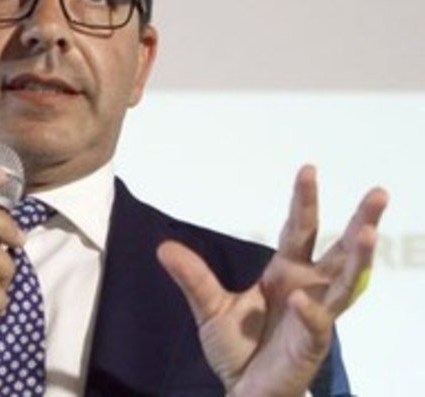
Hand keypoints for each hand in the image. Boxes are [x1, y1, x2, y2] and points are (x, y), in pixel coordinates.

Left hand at [157, 165, 387, 396]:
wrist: (243, 390)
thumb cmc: (236, 347)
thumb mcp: (209, 308)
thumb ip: (193, 278)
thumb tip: (163, 247)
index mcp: (285, 272)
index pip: (299, 229)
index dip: (304, 201)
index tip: (309, 169)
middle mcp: (307, 288)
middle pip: (340, 250)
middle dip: (360, 221)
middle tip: (379, 194)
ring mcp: (315, 316)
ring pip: (346, 284)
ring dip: (358, 259)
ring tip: (368, 233)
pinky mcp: (312, 345)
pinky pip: (317, 325)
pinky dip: (311, 312)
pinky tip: (301, 300)